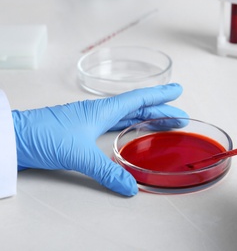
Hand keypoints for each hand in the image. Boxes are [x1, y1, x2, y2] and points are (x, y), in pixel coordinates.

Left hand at [12, 83, 187, 195]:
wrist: (16, 138)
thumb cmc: (44, 135)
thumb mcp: (80, 155)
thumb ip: (107, 172)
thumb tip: (130, 187)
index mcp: (102, 110)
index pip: (138, 99)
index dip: (160, 95)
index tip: (177, 90)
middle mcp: (99, 113)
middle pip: (137, 109)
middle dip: (160, 111)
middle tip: (179, 118)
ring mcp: (91, 122)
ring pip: (127, 117)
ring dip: (147, 120)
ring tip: (163, 126)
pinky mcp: (83, 132)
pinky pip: (115, 127)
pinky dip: (129, 129)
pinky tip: (132, 136)